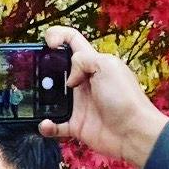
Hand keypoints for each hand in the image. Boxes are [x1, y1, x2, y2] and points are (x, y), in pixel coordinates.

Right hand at [43, 23, 168, 168]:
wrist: (133, 132)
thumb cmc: (124, 97)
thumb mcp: (106, 66)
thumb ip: (83, 61)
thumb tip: (69, 78)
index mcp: (92, 63)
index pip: (73, 41)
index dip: (58, 36)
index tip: (48, 43)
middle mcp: (83, 81)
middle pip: (57, 69)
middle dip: (42, 68)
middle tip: (34, 74)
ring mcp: (79, 104)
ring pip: (51, 97)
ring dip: (40, 98)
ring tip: (34, 99)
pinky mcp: (76, 125)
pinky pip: (55, 125)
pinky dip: (47, 125)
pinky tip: (45, 124)